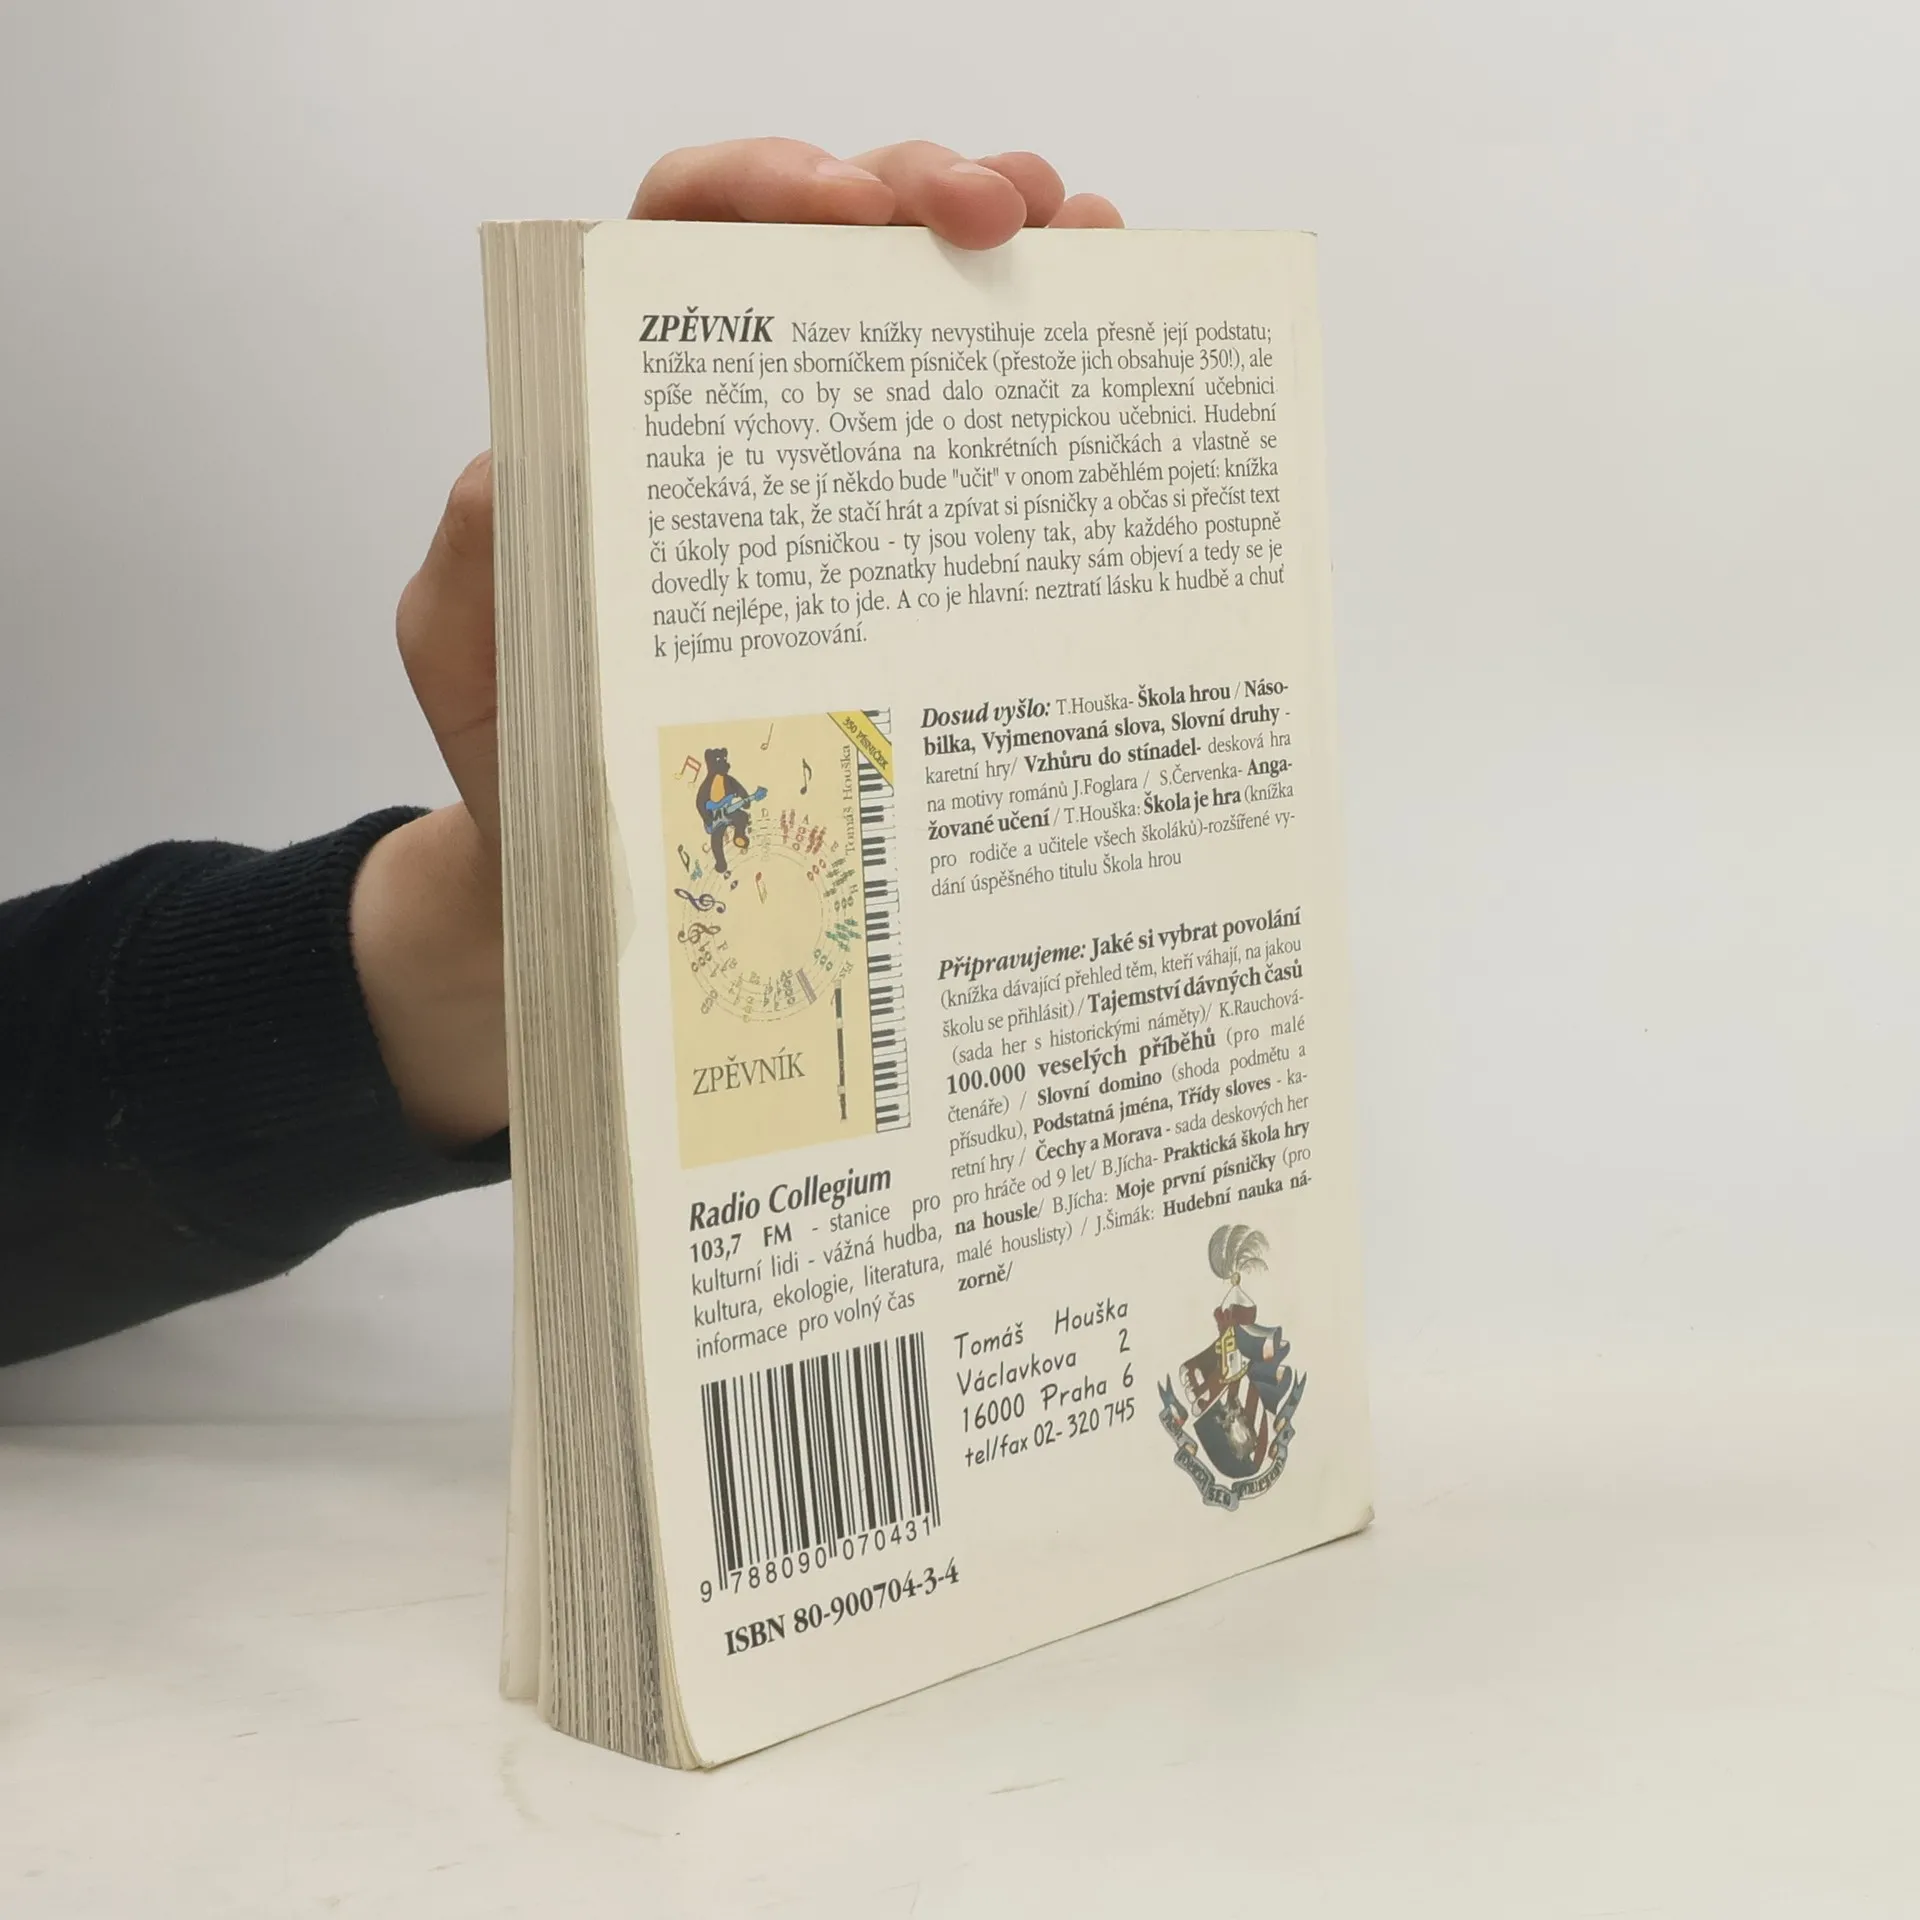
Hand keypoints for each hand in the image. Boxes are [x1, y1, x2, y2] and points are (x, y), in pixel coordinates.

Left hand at [353, 140, 1121, 1144]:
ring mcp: (837, 487)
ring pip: (923, 319)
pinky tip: (1103, 350)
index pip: (681, 242)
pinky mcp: (909, 564)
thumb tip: (530, 461)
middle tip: (1002, 213)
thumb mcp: (474, 650)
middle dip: (922, 192)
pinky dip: (1045, 376)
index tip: (841, 208)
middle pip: (832, 246)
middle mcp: (741, 421)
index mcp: (627, 410)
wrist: (603, 883)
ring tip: (1084, 244)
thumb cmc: (531, 760)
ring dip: (1012, 254)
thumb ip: (483, 549)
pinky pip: (979, 447)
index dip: (758, 189)